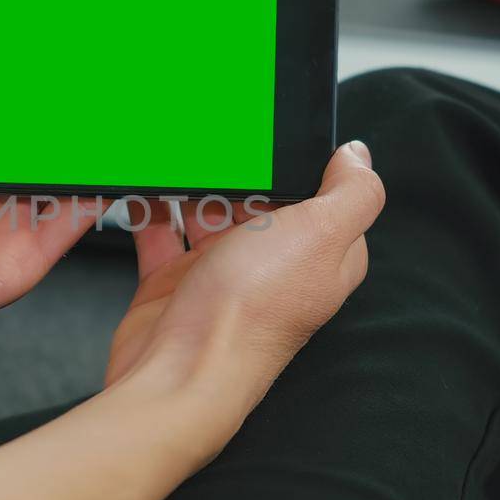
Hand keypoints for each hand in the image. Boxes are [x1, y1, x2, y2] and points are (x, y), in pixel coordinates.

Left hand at [0, 0, 133, 407]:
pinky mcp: (20, 254)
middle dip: (84, 45)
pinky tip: (133, 137)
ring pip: (67, 148)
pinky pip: (77, 213)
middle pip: (40, 97)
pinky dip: (109, 178)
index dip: (28, 16)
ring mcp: (0, 209)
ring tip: (140, 53)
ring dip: (106, 104)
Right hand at [107, 142, 384, 454]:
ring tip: (175, 148)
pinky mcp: (172, 283)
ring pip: (206, 209)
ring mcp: (219, 275)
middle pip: (258, 197)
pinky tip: (141, 185)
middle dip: (239, 165)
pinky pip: (160, 233)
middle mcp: (272, 266)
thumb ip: (353, 191)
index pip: (321, 194)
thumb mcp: (322, 235)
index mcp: (318, 253)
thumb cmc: (251, 314)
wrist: (180, 372)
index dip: (302, 161)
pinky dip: (148, 208)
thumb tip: (359, 156)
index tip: (279, 126)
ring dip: (190, 181)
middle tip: (218, 128)